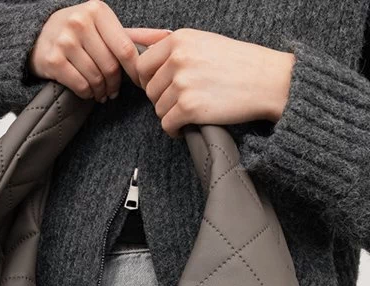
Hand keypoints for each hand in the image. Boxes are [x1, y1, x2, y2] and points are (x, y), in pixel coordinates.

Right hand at [27, 0, 168, 101]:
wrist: (39, 36)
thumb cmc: (80, 33)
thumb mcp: (105, 28)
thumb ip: (134, 36)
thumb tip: (168, 37)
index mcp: (98, 11)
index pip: (125, 48)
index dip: (134, 71)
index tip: (136, 82)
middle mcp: (80, 22)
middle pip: (110, 66)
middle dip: (114, 84)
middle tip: (113, 92)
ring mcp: (65, 40)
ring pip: (96, 77)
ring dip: (101, 91)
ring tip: (101, 93)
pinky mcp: (53, 60)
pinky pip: (80, 85)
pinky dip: (87, 93)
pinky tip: (87, 91)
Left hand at [133, 28, 295, 136]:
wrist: (267, 80)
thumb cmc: (237, 62)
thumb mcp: (202, 41)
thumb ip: (169, 44)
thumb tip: (134, 40)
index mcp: (178, 39)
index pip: (142, 65)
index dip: (150, 80)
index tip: (163, 87)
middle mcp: (178, 59)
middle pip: (149, 89)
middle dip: (162, 98)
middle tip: (182, 100)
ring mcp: (182, 83)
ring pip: (158, 108)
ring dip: (171, 114)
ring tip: (189, 111)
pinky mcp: (189, 107)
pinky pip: (167, 125)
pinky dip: (175, 130)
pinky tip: (187, 126)